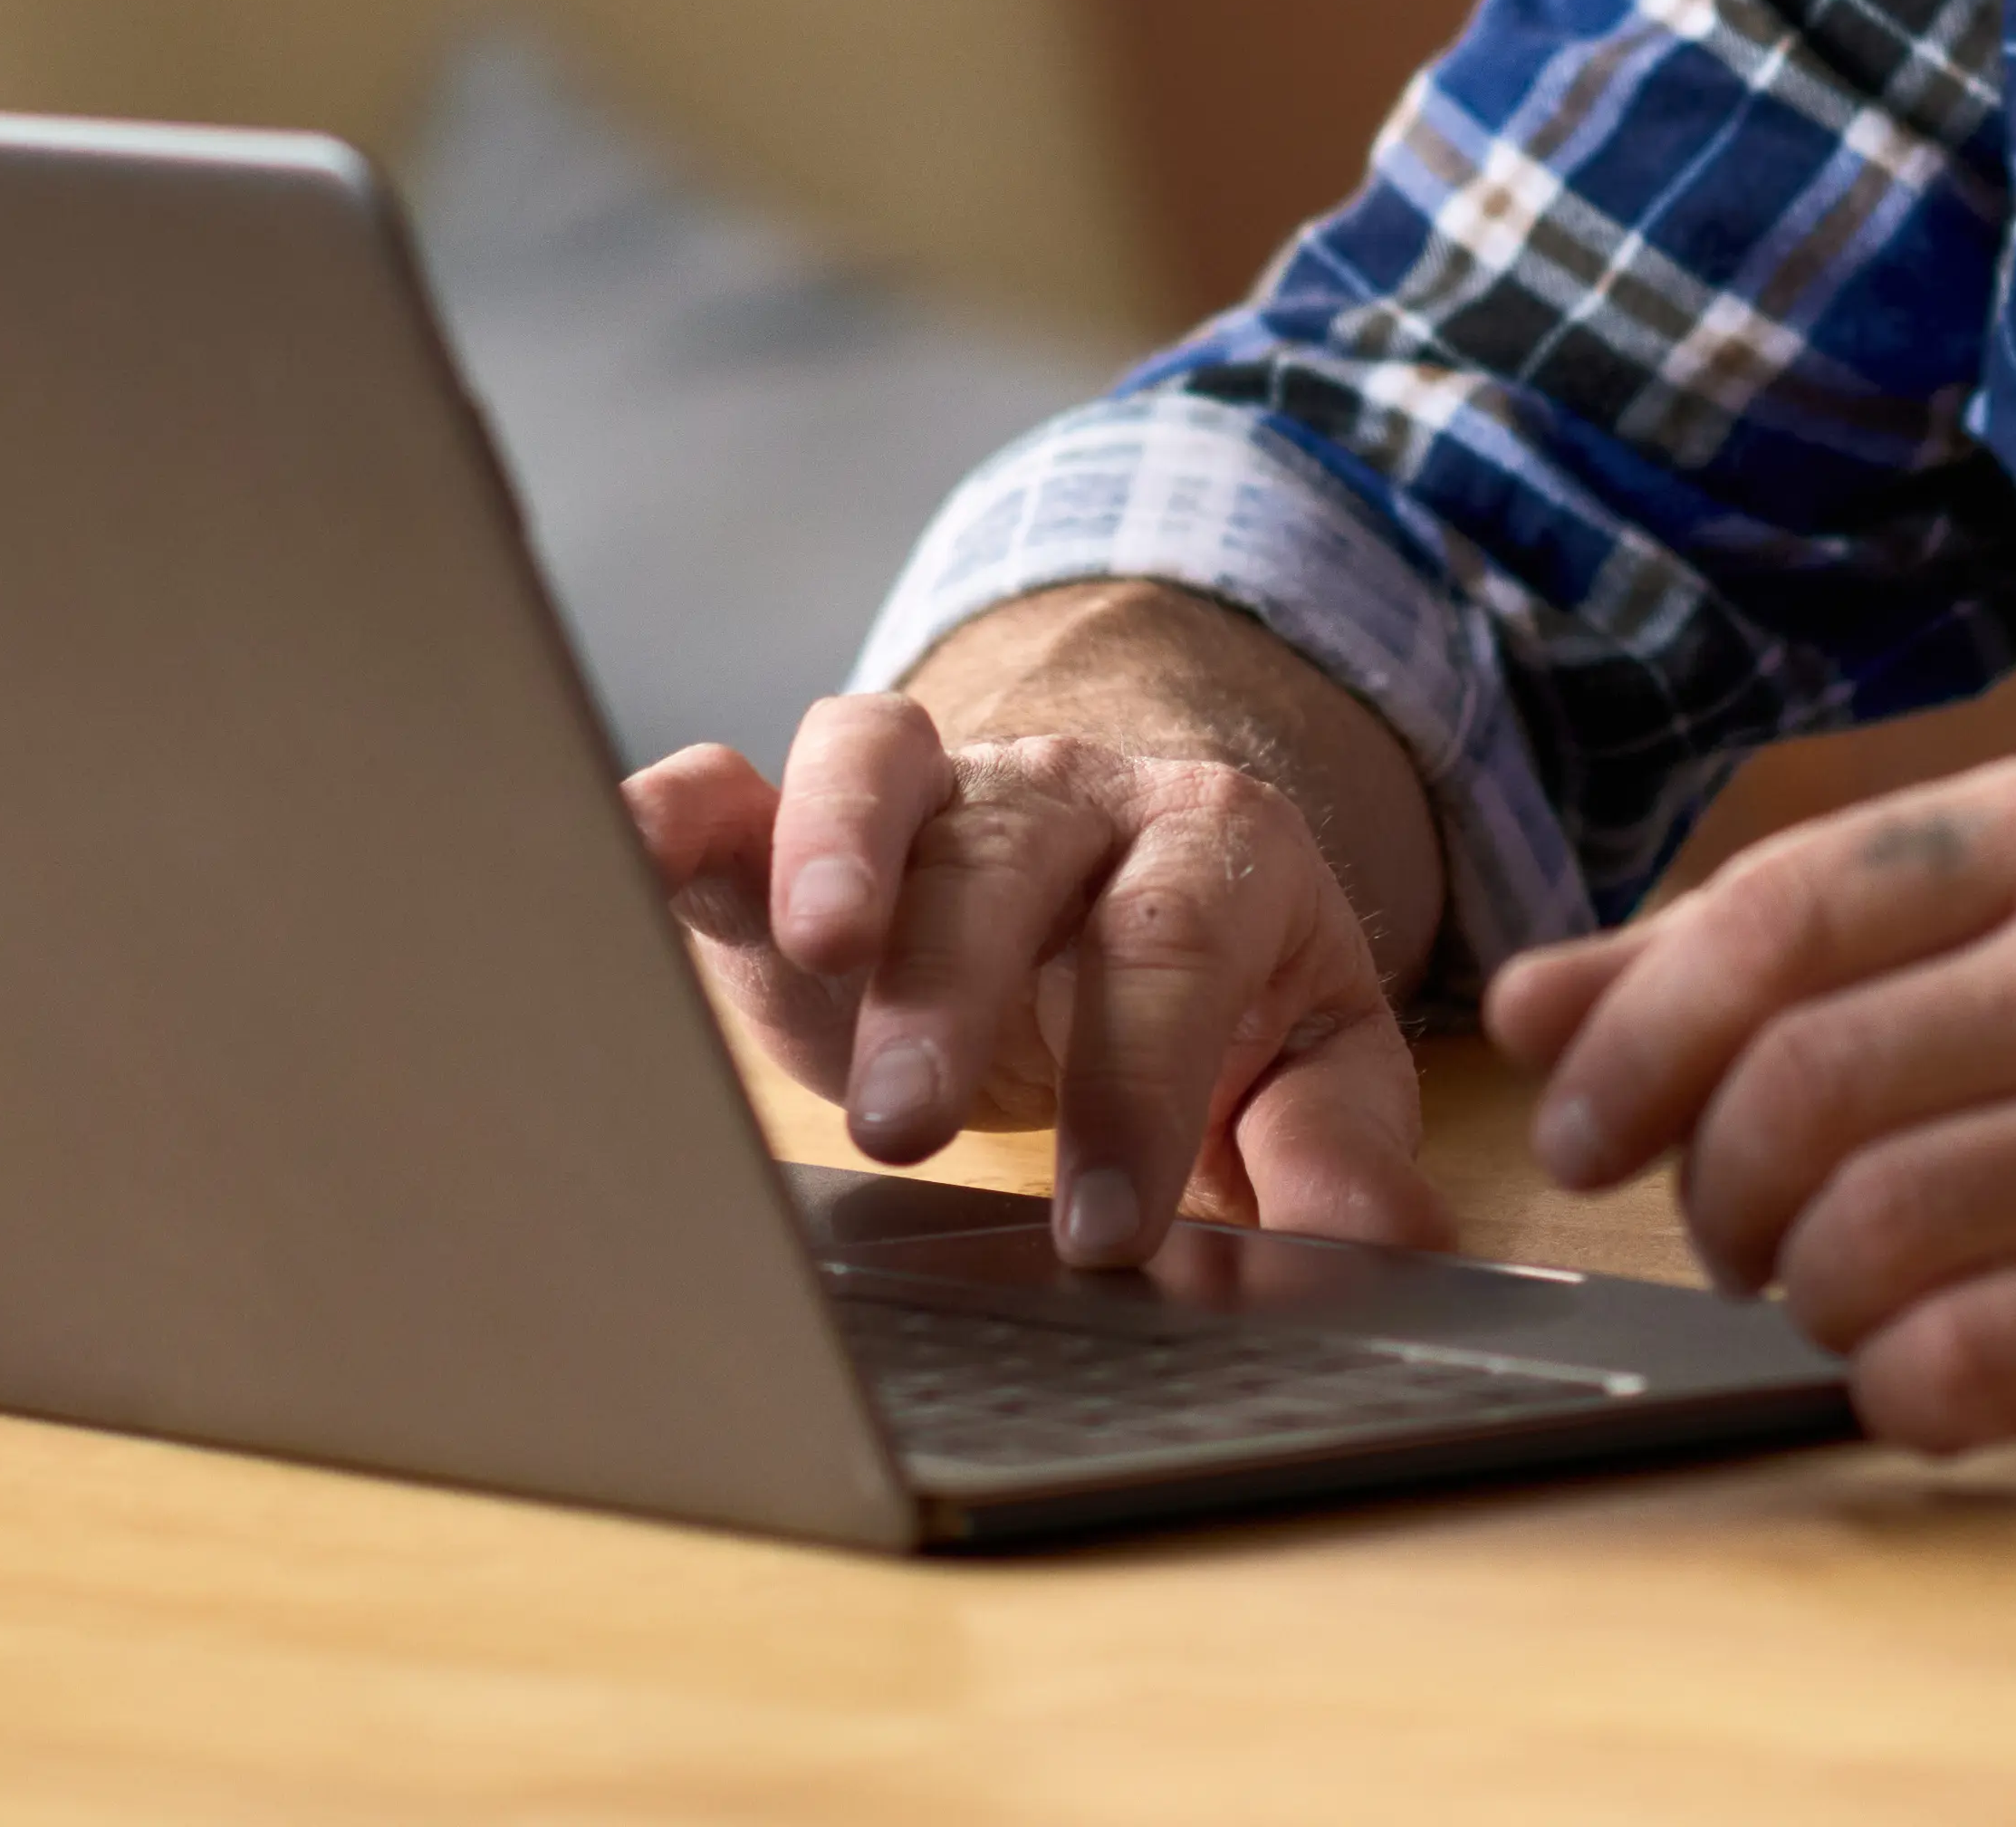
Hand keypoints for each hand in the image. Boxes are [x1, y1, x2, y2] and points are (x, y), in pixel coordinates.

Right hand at [621, 591, 1452, 1268]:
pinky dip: (677, 805)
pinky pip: (736, 776)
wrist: (1117, 851)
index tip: (1103, 1231)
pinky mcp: (799, 813)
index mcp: (1206, 849)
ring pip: (876, 771)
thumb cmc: (1208, 982)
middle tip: (914, 1129)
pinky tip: (628, 848)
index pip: (1176, 948)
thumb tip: (1386, 1244)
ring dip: (836, 852)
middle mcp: (1064, 796)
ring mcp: (929, 787)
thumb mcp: (1303, 1053)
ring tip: (810, 952)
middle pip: (1014, 859)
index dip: (1141, 1081)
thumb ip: (1336, 1141)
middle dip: (958, 989)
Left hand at [1482, 742, 2015, 1455]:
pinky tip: (1937, 1374)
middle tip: (1748, 1241)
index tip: (1589, 1130)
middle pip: (1797, 1087)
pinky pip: (1969, 1360)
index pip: (1775, 911)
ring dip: (1812, 1301)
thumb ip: (1782, 955)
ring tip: (1856, 1302)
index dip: (1639, 1035)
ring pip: (1866, 1233)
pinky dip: (1903, 1391)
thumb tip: (1532, 998)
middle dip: (1720, 1194)